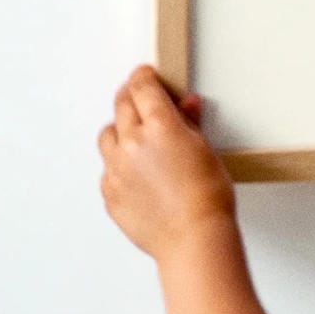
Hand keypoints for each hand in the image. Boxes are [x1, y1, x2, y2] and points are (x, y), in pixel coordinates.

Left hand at [99, 66, 234, 258]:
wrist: (193, 238)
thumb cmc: (207, 197)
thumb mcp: (205, 150)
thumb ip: (189, 123)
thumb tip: (185, 106)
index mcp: (159, 126)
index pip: (142, 87)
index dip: (143, 76)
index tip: (146, 75)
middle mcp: (132, 143)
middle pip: (121, 105)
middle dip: (130, 97)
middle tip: (139, 98)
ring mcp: (116, 170)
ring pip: (107, 135)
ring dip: (119, 130)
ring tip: (135, 138)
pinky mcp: (109, 194)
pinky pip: (107, 169)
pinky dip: (118, 164)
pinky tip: (135, 172)